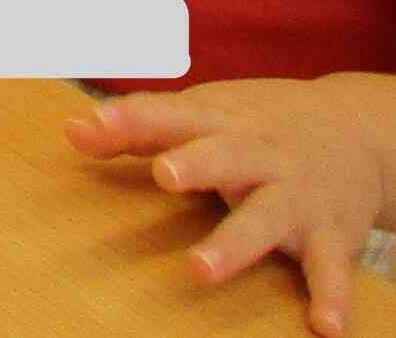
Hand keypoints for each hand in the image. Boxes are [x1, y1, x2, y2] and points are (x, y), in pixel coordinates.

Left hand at [68, 75, 395, 335]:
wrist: (358, 131)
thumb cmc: (258, 124)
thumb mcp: (203, 113)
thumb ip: (139, 126)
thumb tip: (72, 131)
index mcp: (220, 121)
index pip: (171, 115)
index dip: (133, 119)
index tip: (93, 125)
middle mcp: (259, 155)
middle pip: (226, 157)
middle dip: (196, 165)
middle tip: (164, 175)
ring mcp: (297, 195)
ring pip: (267, 216)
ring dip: (236, 243)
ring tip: (200, 268)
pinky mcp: (332, 234)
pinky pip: (331, 269)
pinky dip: (333, 297)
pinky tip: (324, 326)